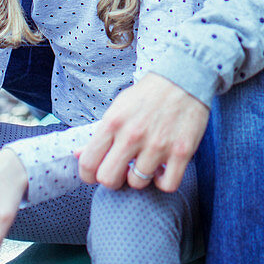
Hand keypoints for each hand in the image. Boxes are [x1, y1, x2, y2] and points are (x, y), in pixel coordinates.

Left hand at [78, 72, 208, 193]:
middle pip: (108, 180)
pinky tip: (163, 168)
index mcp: (113, 122)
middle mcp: (133, 135)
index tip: (98, 172)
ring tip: (147, 162)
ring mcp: (158, 145)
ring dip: (141, 176)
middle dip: (114, 179)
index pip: (88, 164)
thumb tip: (78, 154)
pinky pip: (167, 185)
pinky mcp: (181, 151)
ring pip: (138, 183)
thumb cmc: (149, 94)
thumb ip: (99, 133)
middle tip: (123, 170)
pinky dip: (163, 181)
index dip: (89, 174)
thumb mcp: (119, 107)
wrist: (185, 78)